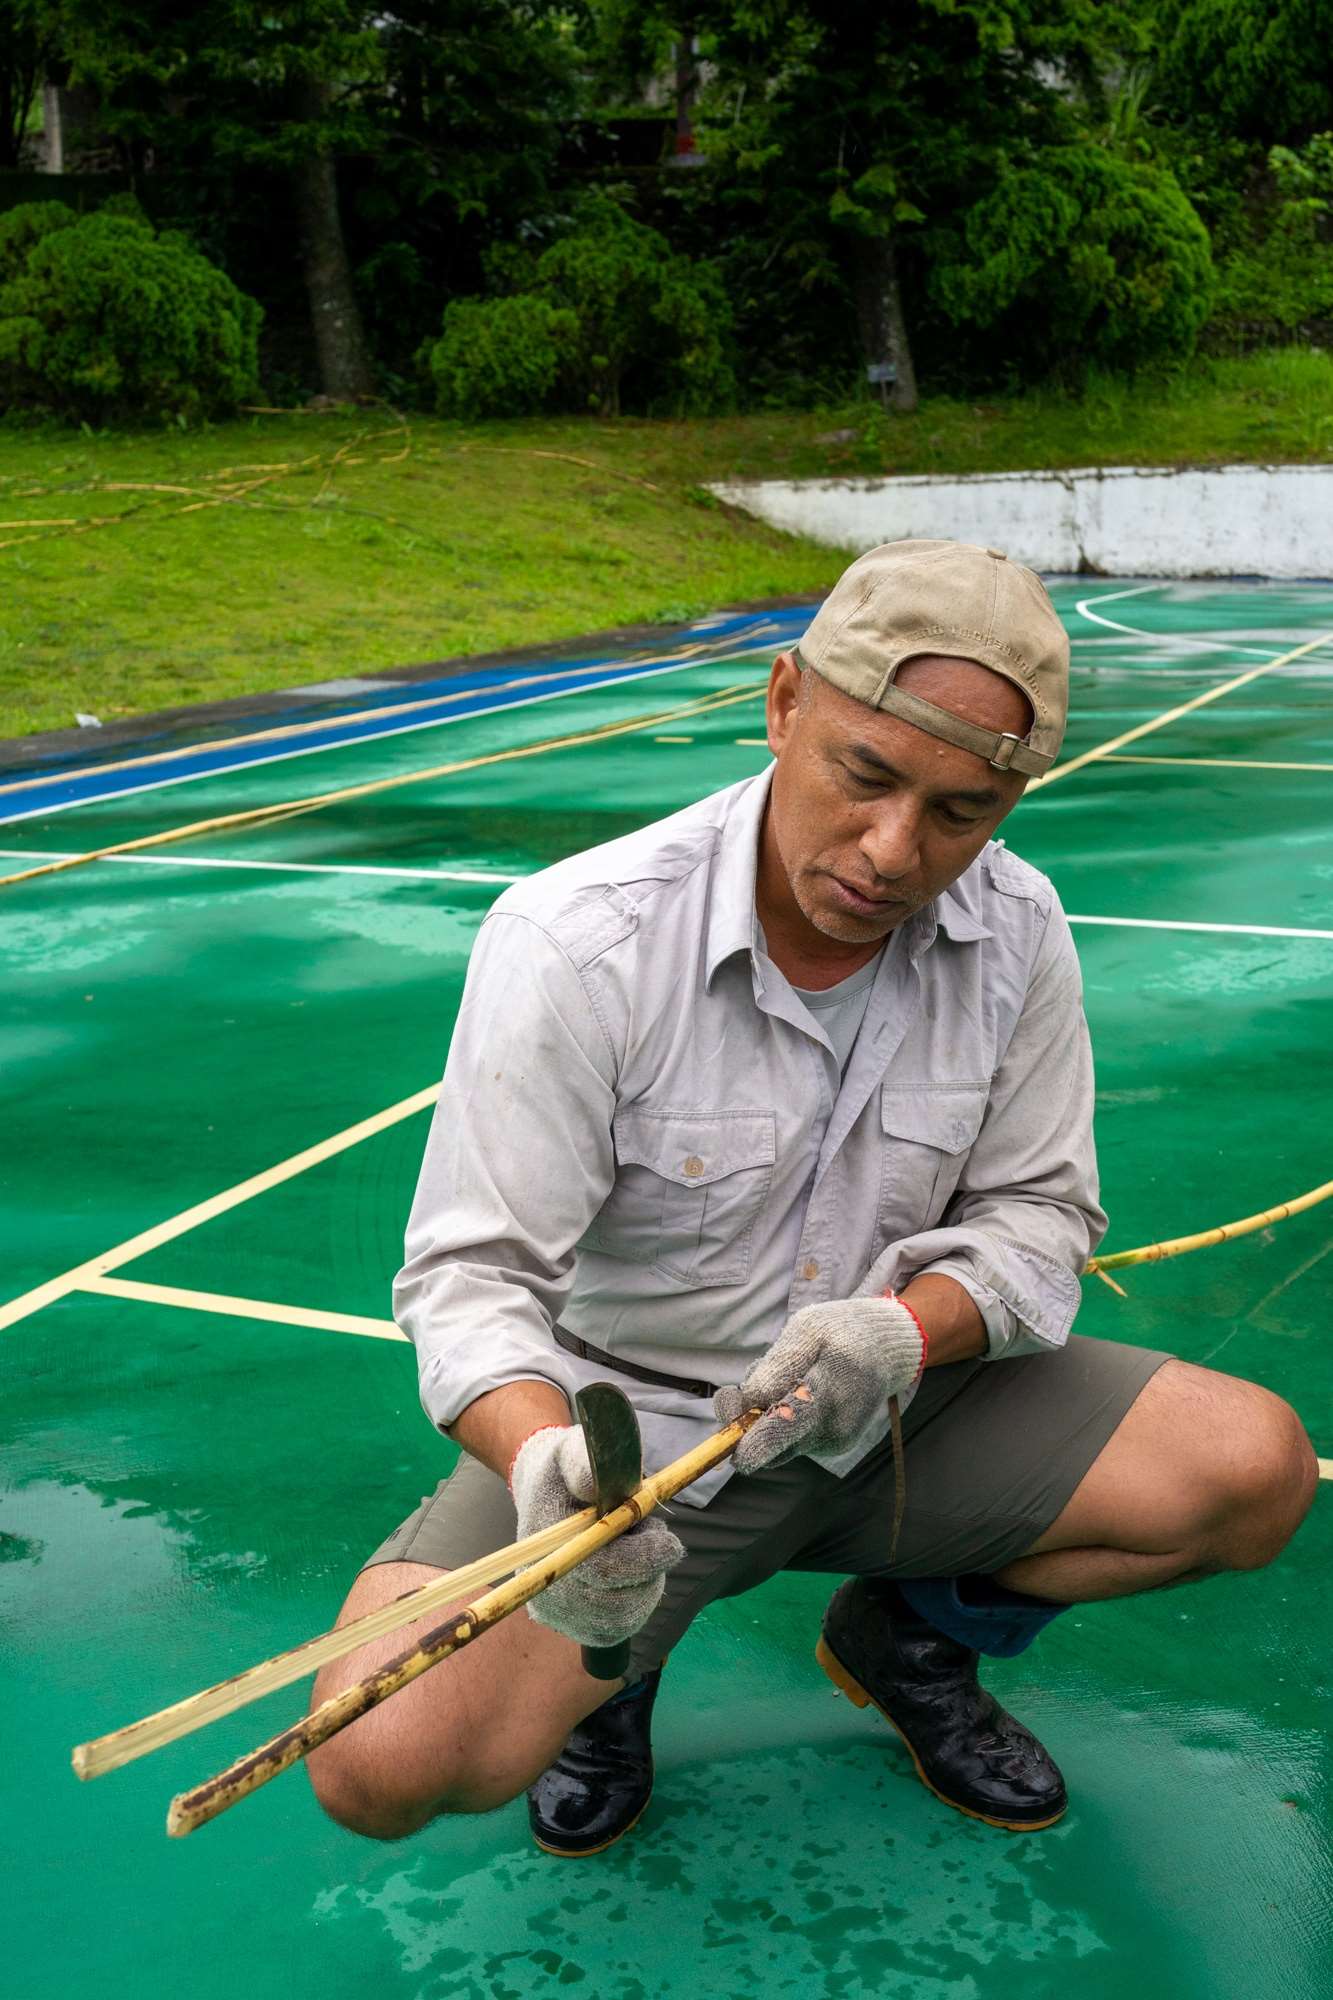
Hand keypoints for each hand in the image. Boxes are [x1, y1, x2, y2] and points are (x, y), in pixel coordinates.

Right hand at [508, 1426, 683, 1648]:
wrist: (545, 1494)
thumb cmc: (562, 1473)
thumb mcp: (570, 1453)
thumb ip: (581, 1463)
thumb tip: (593, 1486)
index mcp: (544, 1547)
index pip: (599, 1571)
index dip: (641, 1561)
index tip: (672, 1544)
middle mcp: (545, 1591)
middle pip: (616, 1606)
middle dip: (648, 1571)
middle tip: (651, 1533)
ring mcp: (557, 1614)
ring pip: (624, 1619)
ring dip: (646, 1584)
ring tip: (639, 1546)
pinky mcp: (575, 1626)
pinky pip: (620, 1626)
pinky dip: (638, 1599)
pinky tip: (632, 1570)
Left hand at [714, 1294, 925, 1473]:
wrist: (886, 1350)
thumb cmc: (843, 1332)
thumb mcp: (808, 1328)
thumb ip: (777, 1364)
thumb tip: (748, 1399)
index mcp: (828, 1392)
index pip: (781, 1429)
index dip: (747, 1435)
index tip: (727, 1416)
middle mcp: (834, 1427)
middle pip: (771, 1445)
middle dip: (747, 1422)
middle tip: (734, 1392)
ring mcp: (835, 1442)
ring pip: (778, 1443)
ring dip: (765, 1419)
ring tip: (782, 1382)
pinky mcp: (833, 1446)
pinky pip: (792, 1441)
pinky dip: (782, 1421)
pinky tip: (796, 1393)